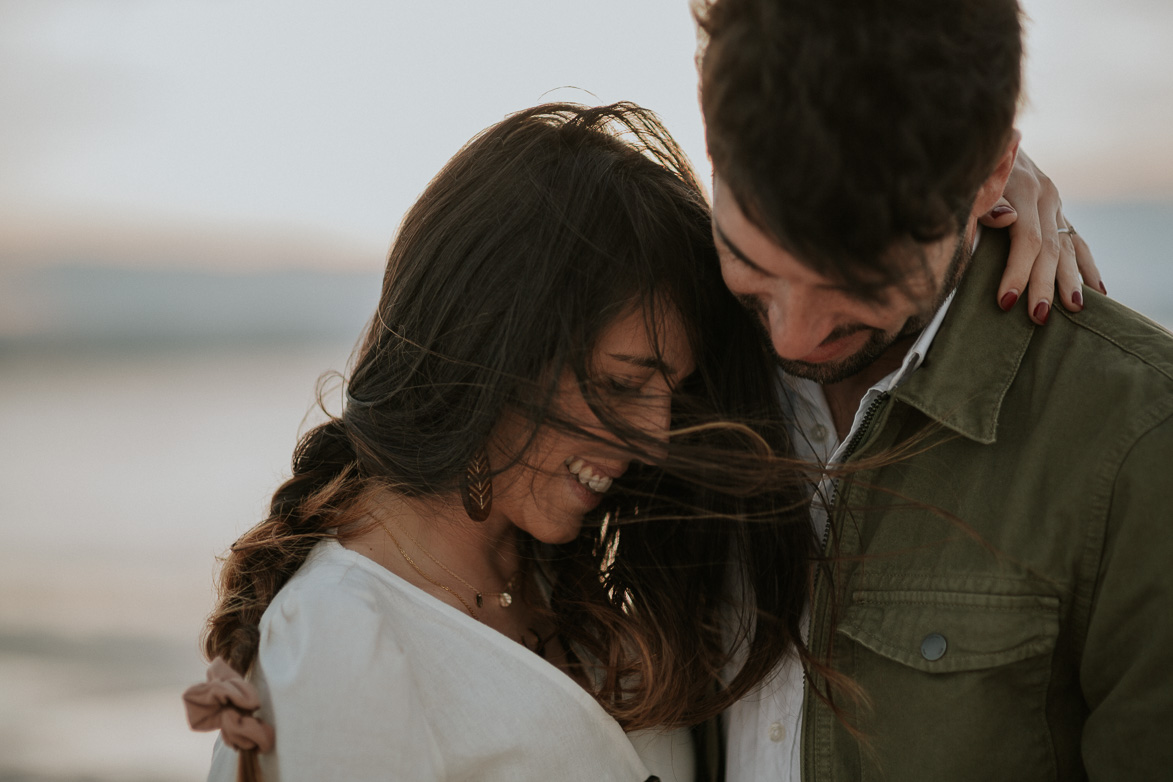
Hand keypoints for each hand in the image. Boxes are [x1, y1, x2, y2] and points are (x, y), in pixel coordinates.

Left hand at [979, 147, 1103, 324]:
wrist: (993, 139)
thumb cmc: (976, 166)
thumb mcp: (976, 177)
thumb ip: (986, 198)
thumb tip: (1007, 218)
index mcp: (1026, 189)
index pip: (1028, 240)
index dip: (1018, 272)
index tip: (1005, 301)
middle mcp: (1048, 197)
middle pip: (1051, 249)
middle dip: (1045, 286)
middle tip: (1037, 317)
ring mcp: (1057, 204)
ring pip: (1069, 247)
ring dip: (1072, 281)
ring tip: (1075, 310)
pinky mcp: (1059, 211)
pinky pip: (1078, 242)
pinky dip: (1087, 266)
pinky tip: (1098, 289)